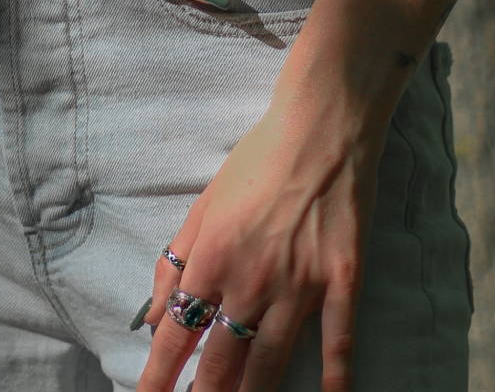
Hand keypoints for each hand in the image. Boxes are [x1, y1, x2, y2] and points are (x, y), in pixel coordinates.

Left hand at [136, 99, 384, 391]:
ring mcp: (299, 285)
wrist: (321, 128)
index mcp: (211, 260)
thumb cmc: (258, 160)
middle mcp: (250, 281)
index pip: (177, 335)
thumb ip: (174, 262)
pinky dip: (335, 376)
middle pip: (221, 360)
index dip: (159, 377)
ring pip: (270, 361)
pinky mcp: (342, 280)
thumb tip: (152, 316)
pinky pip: (338, 339)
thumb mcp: (203, 205)